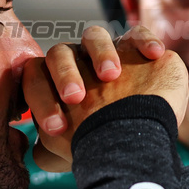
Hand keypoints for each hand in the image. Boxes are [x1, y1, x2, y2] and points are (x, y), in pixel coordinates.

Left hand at [24, 27, 185, 170]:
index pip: (36, 76)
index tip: (57, 128)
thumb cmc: (106, 150)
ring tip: (112, 75)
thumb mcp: (72, 154)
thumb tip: (37, 151)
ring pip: (94, 36)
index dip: (41, 98)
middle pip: (59, 53)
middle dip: (65, 75)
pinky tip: (153, 55)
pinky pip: (137, 34)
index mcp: (57, 84)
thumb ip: (49, 149)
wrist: (143, 149)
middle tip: (76, 99)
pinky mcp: (138, 50)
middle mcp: (79, 64)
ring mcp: (108, 54)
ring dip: (101, 53)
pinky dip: (144, 41)